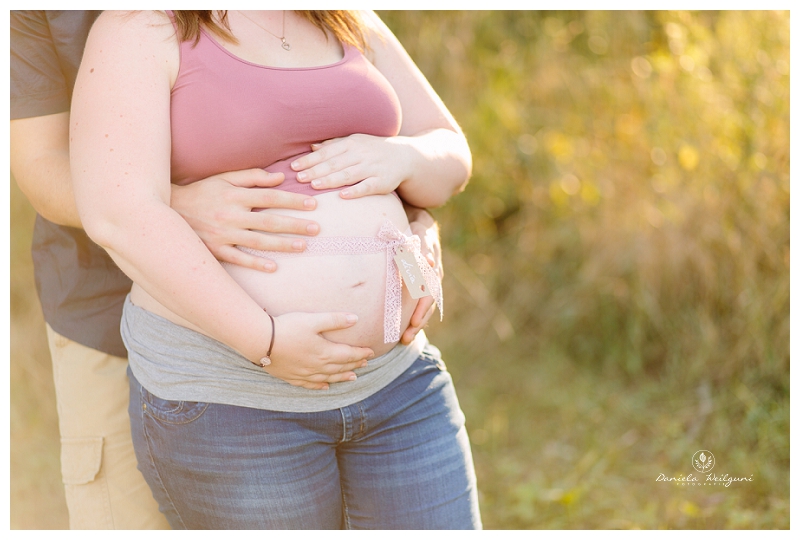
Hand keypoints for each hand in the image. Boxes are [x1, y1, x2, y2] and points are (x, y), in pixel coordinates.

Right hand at [171, 169, 320, 271]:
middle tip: (316, 228)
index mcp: (234, 196)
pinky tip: (273, 267)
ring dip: (282, 245)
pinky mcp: (215, 250)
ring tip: (302, 247)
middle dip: (294, 225)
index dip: (292, 201)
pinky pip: (238, 259)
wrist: (167, 211)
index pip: (269, 197)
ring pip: (257, 242)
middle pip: (268, 221)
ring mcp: (222, 234)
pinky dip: (255, 264)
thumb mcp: (224, 179)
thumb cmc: (201, 192)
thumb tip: (280, 178)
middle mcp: (230, 215)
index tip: (312, 204)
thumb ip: (252, 177)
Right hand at [264, 312, 374, 389]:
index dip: (361, 353)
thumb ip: (335, 320)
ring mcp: (304, 373)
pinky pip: (310, 385)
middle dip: (354, 365)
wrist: (261, 341)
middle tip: (365, 364)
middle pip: (340, 367)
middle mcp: (317, 366)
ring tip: (352, 377)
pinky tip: (325, 387)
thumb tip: (355, 319)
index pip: (348, 354)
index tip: (371, 352)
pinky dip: (320, 386)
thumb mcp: (313, 320)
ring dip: (341, 377)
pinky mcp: (292, 377)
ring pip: (328, 378)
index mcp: (324, 352)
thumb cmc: (287, 328)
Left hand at [290, 134, 411, 198]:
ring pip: (348, 174)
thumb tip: (311, 147)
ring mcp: (372, 168)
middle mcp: (361, 154)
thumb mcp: (355, 142)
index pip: (327, 152)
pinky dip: (355, 191)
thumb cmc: (374, 150)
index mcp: (352, 143)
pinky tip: (342, 196)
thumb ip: (334, 145)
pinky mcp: (382, 182)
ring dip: (330, 180)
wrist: (405, 156)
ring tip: (314, 186)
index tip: (293, 167)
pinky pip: (367, 187)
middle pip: (334, 163)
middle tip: (298, 178)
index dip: (310, 160)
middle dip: (315, 171)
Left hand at [400, 209, 442, 344]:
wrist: (421, 226)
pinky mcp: (422, 287)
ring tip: (405, 340)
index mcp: (432, 268)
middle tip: (406, 337)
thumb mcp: (418, 233)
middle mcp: (434, 278)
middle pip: (428, 304)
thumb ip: (420, 246)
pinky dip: (414, 318)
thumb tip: (427, 259)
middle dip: (418, 322)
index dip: (421, 308)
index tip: (413, 322)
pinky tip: (405, 332)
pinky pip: (421, 305)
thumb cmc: (416, 229)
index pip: (429, 292)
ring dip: (416, 324)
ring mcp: (429, 283)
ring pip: (426, 307)